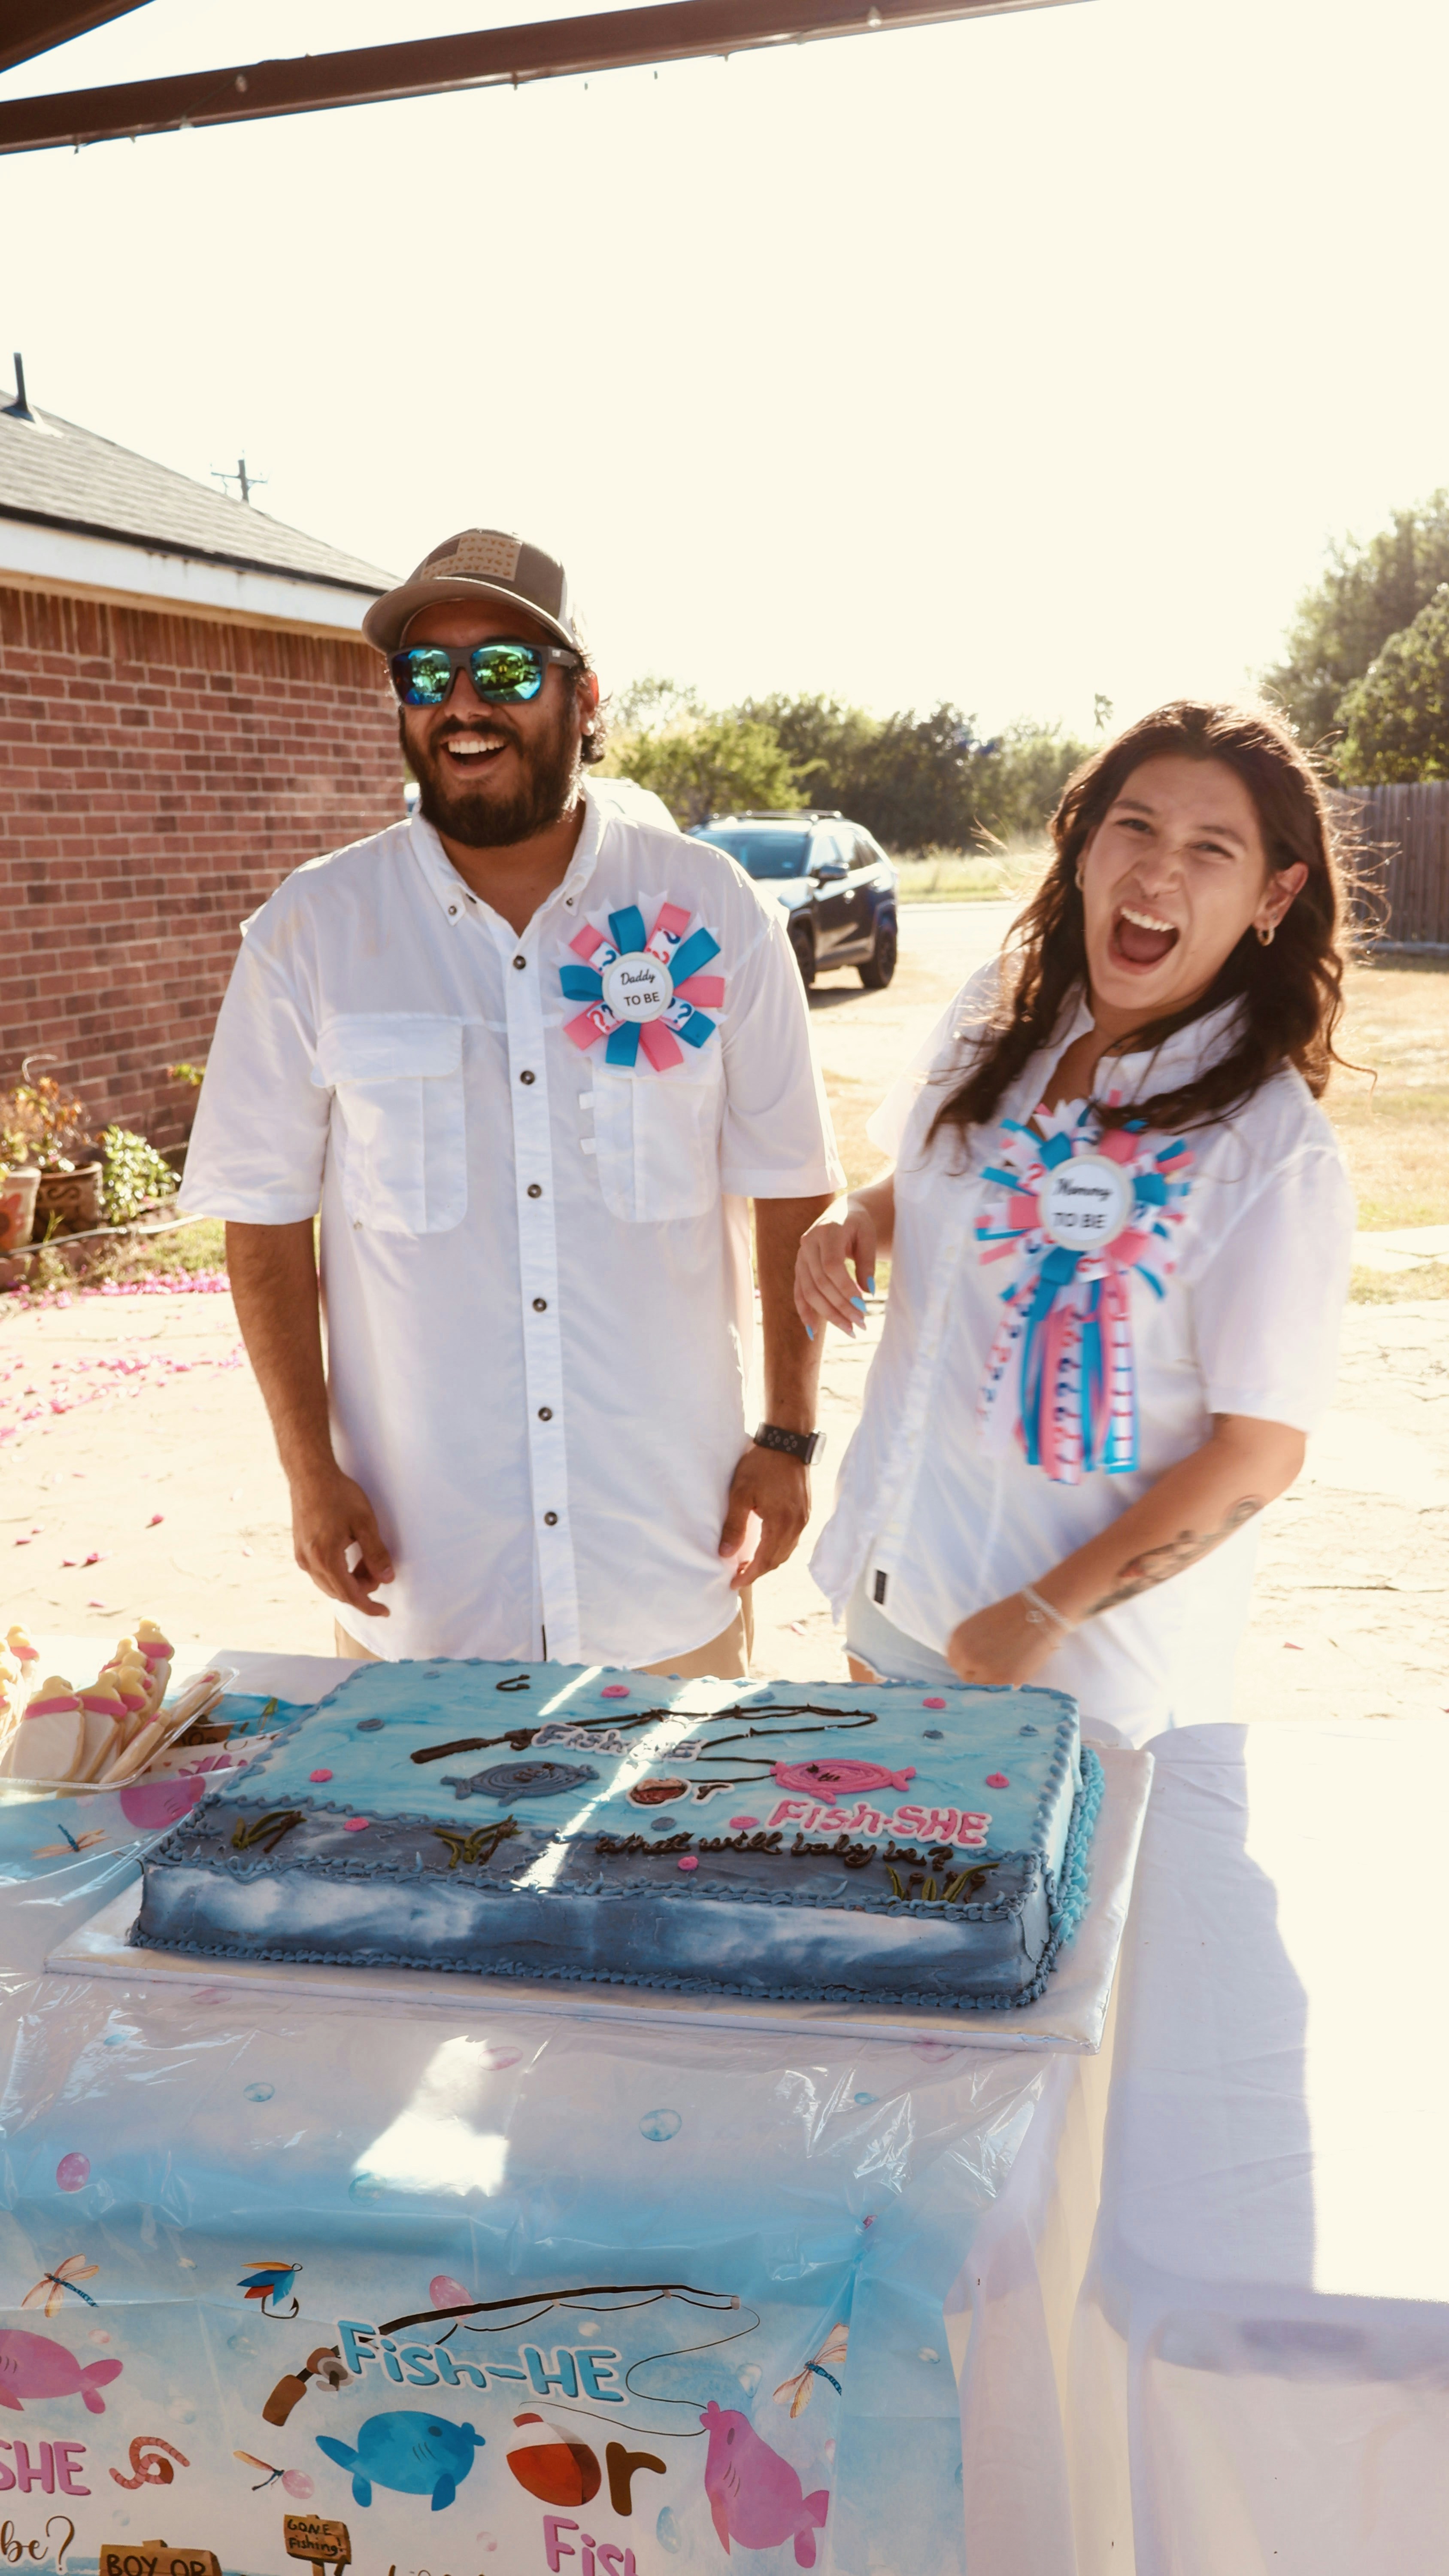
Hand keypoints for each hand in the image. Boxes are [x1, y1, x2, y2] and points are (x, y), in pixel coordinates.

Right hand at [289, 1464, 395, 1618]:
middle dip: (362, 1590)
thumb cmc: (338, 1494)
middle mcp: (309, 1562)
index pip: (350, 1595)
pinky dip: (338, 1572)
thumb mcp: (365, 1522)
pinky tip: (351, 1556)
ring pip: (329, 1584)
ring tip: (367, 1561)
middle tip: (380, 1572)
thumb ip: (376, 1554)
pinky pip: (320, 1573)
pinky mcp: (300, 1549)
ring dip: (350, 1581)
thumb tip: (387, 1579)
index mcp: (325, 1558)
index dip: (369, 1606)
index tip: (384, 1612)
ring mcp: (301, 1556)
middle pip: (339, 1592)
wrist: (310, 1475)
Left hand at [718, 1444, 811, 1588]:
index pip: (765, 1561)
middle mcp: (797, 1525)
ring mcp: (803, 1518)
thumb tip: (725, 1554)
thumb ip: (733, 1526)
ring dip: (768, 1561)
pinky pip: (792, 1539)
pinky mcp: (805, 1511)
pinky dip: (778, 1548)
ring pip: (786, 1551)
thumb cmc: (761, 1465)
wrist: (787, 1442)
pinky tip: (765, 1545)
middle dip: (758, 1571)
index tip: (734, 1583)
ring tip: (748, 1564)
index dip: (749, 1575)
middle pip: (777, 1560)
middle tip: (738, 1576)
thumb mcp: (740, 1494)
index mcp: (781, 1523)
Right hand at [795, 1204, 876, 1337]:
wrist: (841, 1212)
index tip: (863, 1306)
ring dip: (827, 1314)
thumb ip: (867, 1262)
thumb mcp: (868, 1236)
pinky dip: (804, 1312)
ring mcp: (800, 1257)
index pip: (832, 1266)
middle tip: (860, 1324)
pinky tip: (813, 1331)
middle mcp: (808, 1244)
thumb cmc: (859, 1224)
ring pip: (809, 1291)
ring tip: (849, 1329)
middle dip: (840, 1306)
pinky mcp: (799, 1268)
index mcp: (827, 1231)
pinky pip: (798, 1292)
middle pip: (819, 1282)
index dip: (845, 1288)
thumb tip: (867, 1292)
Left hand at [947, 1594, 1063, 1686]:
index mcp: (957, 1639)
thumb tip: (966, 1663)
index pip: (954, 1662)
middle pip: (965, 1676)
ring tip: (1005, 1667)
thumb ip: (968, 1644)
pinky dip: (1003, 1683)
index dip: (966, 1663)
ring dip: (990, 1680)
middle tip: (993, 1666)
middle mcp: (967, 1656)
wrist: (1038, 1613)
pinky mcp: (1005, 1680)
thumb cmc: (1010, 1615)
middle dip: (977, 1673)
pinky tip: (1012, 1670)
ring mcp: (985, 1670)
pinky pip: (998, 1689)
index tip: (977, 1663)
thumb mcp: (978, 1625)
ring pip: (980, 1686)